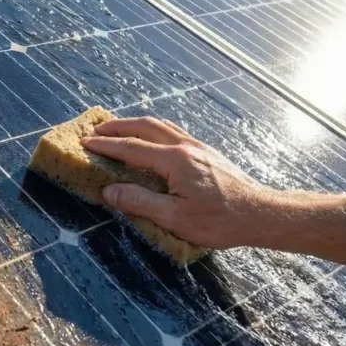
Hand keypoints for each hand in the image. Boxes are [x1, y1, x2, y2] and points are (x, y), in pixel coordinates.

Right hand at [80, 117, 277, 249]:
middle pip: (145, 126)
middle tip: (96, 130)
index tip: (85, 142)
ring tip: (119, 129)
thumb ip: (139, 202)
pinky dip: (154, 129)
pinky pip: (173, 131)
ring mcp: (198, 146)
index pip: (131, 148)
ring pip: (161, 125)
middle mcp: (185, 146)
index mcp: (174, 160)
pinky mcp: (206, 152)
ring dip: (136, 124)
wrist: (259, 214)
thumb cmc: (218, 220)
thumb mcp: (174, 217)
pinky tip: (152, 138)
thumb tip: (109, 192)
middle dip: (118, 126)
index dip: (106, 145)